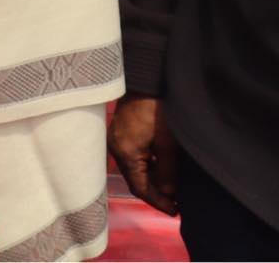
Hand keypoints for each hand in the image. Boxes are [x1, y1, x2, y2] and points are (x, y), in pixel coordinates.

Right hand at [110, 96, 178, 215]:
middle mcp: (115, 148)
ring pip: (134, 168)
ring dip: (152, 179)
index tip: (175, 211)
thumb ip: (167, 171)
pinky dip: (147, 166)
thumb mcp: (168, 144)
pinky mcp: (121, 131)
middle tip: (175, 202)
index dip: (157, 201)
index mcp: (124, 153)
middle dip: (155, 192)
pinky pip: (133, 156)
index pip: (139, 187)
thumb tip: (168, 194)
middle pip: (135, 178)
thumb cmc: (158, 110)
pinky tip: (162, 168)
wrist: (147, 81)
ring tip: (172, 187)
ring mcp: (116, 139)